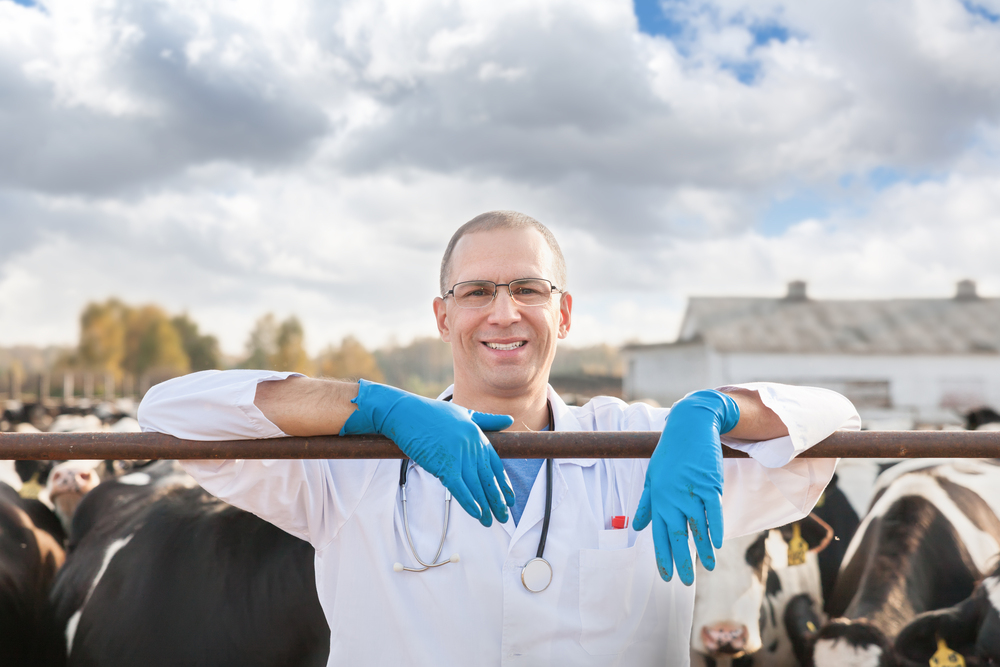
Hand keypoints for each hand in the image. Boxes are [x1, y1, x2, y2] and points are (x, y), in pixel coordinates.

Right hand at [340, 380, 514, 526]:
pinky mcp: (443, 464)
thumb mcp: (464, 413)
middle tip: (504, 516)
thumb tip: (510, 419)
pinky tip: (476, 514)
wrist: (405, 413)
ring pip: (476, 486)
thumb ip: (487, 420)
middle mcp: (471, 446)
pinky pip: (459, 487)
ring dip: (485, 506)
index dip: (503, 483)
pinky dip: (469, 501)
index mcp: (477, 435)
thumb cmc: (432, 414)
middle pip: (488, 479)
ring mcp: (458, 455)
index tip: (510, 499)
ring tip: (490, 522)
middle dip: (497, 500)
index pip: (495, 464)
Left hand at [632, 390, 739, 584]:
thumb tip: (636, 526)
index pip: (658, 534)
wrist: (689, 426)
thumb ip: (646, 504)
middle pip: (677, 535)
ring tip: (707, 568)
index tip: (666, 576)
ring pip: (696, 527)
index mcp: (658, 498)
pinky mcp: (708, 484)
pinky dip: (715, 528)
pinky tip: (717, 544)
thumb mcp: (652, 477)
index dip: (663, 556)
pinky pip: (712, 511)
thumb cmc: (669, 453)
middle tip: (684, 582)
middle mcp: (672, 498)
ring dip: (701, 549)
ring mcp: (691, 492)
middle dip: (681, 560)